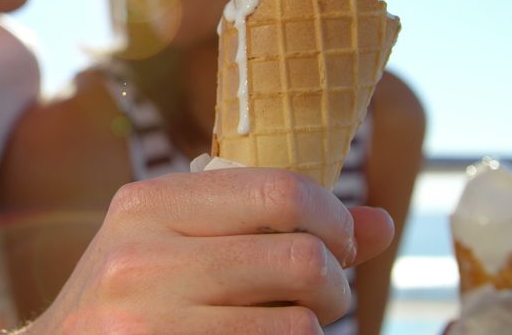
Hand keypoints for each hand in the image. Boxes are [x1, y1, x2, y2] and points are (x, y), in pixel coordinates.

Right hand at [27, 168, 394, 333]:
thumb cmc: (130, 294)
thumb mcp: (176, 240)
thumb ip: (270, 223)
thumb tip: (382, 224)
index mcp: (149, 202)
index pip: (280, 190)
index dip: (334, 219)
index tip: (340, 242)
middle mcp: (141, 255)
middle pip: (301, 259)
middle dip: (334, 282)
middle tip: (322, 296)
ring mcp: (145, 319)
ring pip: (297, 325)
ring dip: (310, 329)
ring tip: (284, 324)